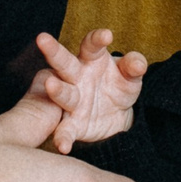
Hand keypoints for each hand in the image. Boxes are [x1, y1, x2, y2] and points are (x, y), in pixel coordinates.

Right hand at [33, 29, 148, 153]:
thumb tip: (138, 63)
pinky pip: (66, 129)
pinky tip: (62, 146)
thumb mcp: (131, 75)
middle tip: (42, 39)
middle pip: (65, 62)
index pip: (91, 45)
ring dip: (57, 90)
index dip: (97, 39)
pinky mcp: (73, 123)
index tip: (107, 35)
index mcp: (92, 59)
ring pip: (63, 93)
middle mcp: (77, 77)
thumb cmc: (120, 85)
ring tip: (51, 85)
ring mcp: (73, 100)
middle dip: (54, 51)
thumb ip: (134, 66)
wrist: (118, 115)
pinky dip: (62, 137)